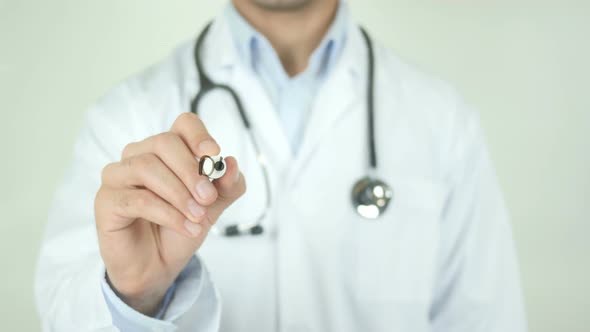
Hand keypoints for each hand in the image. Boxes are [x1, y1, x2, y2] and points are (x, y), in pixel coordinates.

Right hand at [95, 112, 244, 314]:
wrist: (158, 265)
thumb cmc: (180, 226)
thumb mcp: (212, 206)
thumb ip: (226, 186)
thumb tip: (232, 165)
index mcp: (167, 150)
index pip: (183, 124)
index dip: (199, 135)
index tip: (214, 154)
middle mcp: (139, 155)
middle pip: (164, 143)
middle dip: (191, 171)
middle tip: (208, 198)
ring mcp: (118, 176)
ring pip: (147, 167)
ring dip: (179, 194)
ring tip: (198, 217)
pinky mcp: (107, 201)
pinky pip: (138, 198)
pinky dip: (168, 213)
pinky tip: (186, 227)